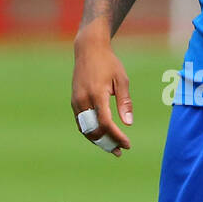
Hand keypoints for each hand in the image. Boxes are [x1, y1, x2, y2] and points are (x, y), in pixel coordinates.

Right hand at [72, 24, 132, 157]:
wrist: (88, 50)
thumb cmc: (108, 63)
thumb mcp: (122, 80)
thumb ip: (125, 102)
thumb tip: (128, 124)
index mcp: (97, 94)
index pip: (106, 123)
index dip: (116, 136)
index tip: (127, 144)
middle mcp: (84, 100)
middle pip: (94, 130)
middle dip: (107, 143)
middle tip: (120, 151)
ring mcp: (76, 102)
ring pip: (85, 129)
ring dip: (98, 141)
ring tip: (111, 148)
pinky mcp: (74, 102)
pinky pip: (81, 123)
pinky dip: (91, 132)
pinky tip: (101, 137)